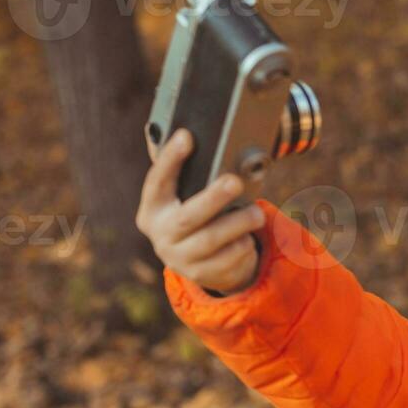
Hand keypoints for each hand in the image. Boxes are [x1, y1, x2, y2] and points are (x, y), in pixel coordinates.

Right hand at [135, 128, 265, 294]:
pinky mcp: (203, 275)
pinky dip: (244, 244)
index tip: (187, 136)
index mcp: (152, 211)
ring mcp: (181, 259)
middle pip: (188, 217)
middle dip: (213, 198)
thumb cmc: (195, 217)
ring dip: (240, 222)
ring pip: (214, 239)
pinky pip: (230, 256)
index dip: (170, 159)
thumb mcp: (183, 200)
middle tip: (234, 181)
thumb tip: (186, 132)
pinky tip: (245, 238)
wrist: (202, 264)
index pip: (156, 181)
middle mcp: (161, 236)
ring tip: (256, 213)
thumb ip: (184, 175)